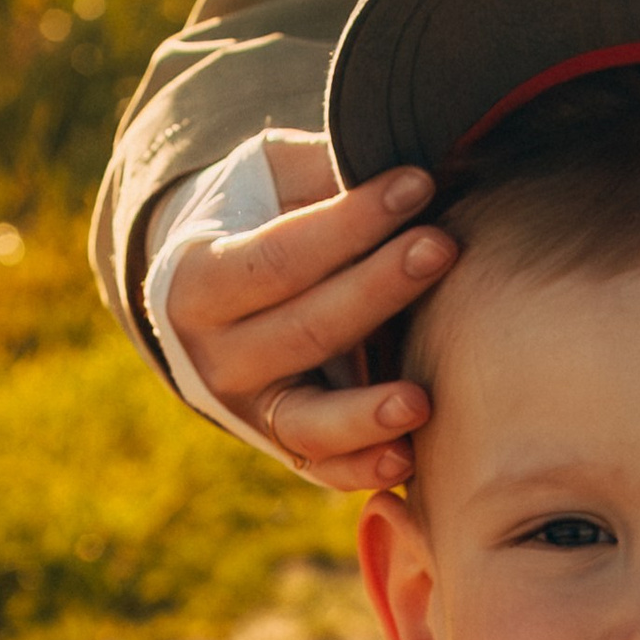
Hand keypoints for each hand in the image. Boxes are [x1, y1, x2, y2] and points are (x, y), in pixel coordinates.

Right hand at [159, 126, 457, 492]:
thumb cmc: (259, 218)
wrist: (216, 293)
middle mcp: (214, 355)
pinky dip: (363, 471)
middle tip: (442, 247)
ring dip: (365, 412)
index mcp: (197, 281)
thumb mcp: (271, 179)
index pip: (278, 257)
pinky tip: (408, 458)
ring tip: (422, 399)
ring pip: (305, 420)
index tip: (417, 184)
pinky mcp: (283, 446)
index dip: (348, 223)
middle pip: (302, 331)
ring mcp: (248, 411)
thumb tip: (400, 169)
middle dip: (376, 290)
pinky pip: (322, 471)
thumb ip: (320, 173)